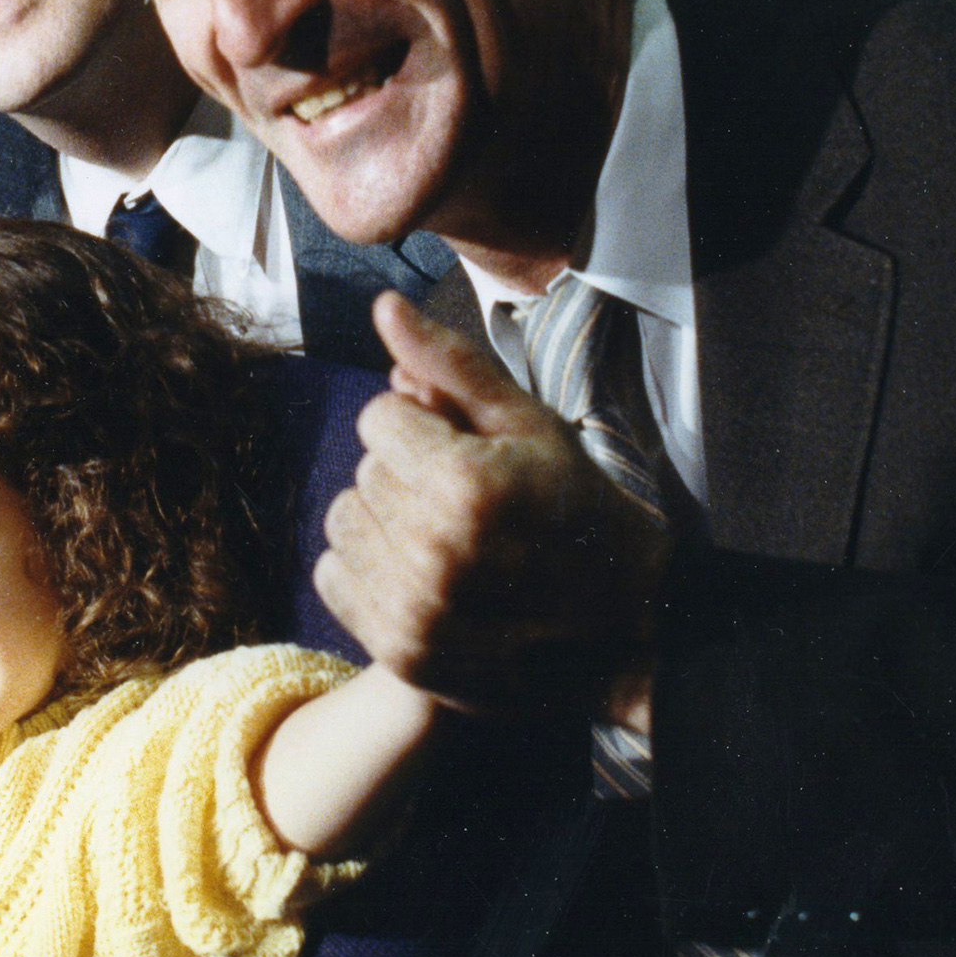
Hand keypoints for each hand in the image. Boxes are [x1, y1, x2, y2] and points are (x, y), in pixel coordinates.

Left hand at [315, 292, 668, 723]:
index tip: (467, 453)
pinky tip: (420, 575)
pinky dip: (364, 570)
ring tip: (443, 537)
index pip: (379, 416)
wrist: (623, 630)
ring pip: (342, 521)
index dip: (423, 427)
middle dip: (406, 473)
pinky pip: (331, 576)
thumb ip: (450, 363)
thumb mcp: (528, 424)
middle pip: (363, 469)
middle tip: (468, 504)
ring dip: (382, 521)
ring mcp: (415, 610)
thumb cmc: (577, 510)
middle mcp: (434, 551)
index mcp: (467, 484)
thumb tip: (383, 304)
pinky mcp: (401, 652)